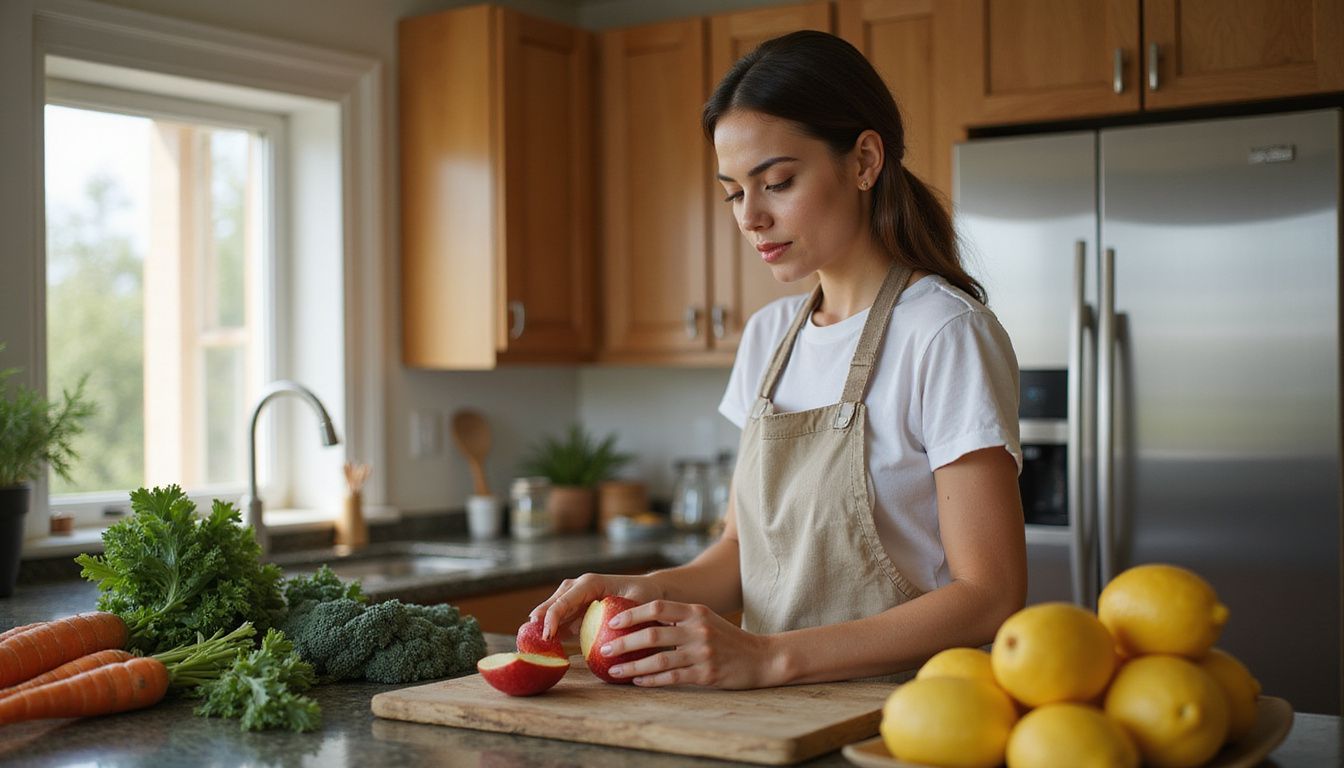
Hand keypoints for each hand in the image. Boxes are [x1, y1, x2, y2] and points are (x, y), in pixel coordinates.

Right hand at [530, 573, 664, 641]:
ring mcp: (577, 598)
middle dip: (541, 618)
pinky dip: (554, 630)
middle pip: (555, 602)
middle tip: (528, 636)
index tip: (547, 634)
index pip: (566, 598)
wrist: (648, 591)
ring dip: (544, 624)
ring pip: (555, 609)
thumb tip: (617, 634)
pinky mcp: (578, 609)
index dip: (553, 615)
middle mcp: (580, 587)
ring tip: (530, 641)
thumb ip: (628, 615)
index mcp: (591, 583)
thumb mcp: (638, 603)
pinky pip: (562, 618)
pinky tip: (547, 645)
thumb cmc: (645, 595)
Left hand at [599, 600, 782, 689]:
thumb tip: (641, 620)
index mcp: (695, 612)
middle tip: (604, 649)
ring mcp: (702, 654)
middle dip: (624, 643)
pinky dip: (651, 680)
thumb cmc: (727, 638)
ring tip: (614, 670)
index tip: (611, 621)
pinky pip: (672, 678)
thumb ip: (679, 618)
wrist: (761, 657)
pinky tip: (637, 682)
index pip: (657, 608)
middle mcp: (698, 630)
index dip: (632, 614)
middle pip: (652, 635)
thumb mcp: (705, 619)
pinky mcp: (706, 674)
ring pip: (658, 661)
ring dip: (632, 667)